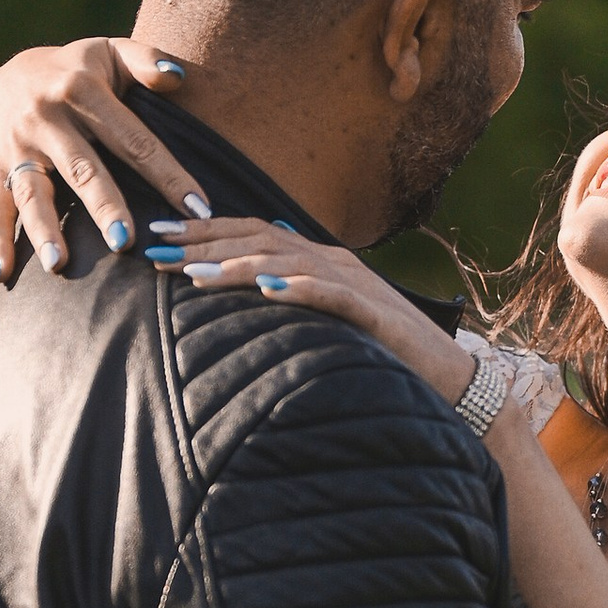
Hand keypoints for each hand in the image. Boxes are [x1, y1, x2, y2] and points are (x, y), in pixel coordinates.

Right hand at [0, 37, 204, 278]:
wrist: (13, 67)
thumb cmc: (81, 68)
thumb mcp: (112, 52)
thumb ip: (147, 61)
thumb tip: (178, 77)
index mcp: (82, 90)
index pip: (134, 140)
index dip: (167, 175)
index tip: (198, 209)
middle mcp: (46, 117)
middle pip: (82, 168)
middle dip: (103, 206)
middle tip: (124, 241)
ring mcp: (16, 144)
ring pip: (33, 191)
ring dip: (44, 229)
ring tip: (59, 265)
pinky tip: (2, 273)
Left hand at [147, 217, 484, 405]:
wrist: (450, 377)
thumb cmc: (385, 353)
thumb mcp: (329, 320)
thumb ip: (295, 298)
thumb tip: (250, 289)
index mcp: (321, 258)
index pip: (253, 233)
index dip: (205, 230)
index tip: (159, 235)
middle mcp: (336, 261)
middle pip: (261, 238)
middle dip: (205, 241)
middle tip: (158, 247)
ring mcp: (357, 284)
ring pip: (289, 261)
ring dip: (239, 265)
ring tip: (196, 273)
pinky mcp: (376, 313)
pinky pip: (334, 295)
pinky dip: (301, 289)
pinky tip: (270, 290)